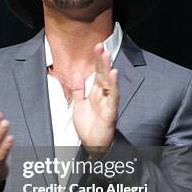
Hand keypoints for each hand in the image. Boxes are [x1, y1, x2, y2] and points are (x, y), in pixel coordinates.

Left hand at [72, 43, 118, 157]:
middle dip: (102, 61)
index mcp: (95, 93)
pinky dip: (113, 85)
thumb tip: (77, 75)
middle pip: (103, 75)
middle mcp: (103, 96)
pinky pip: (113, 96)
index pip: (97, 73)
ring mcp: (108, 102)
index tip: (96, 48)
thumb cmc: (88, 126)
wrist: (92, 145)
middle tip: (101, 46)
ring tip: (107, 56)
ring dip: (108, 69)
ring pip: (109, 83)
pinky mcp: (110, 111)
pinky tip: (113, 74)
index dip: (96, 61)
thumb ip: (78, 90)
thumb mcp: (78, 105)